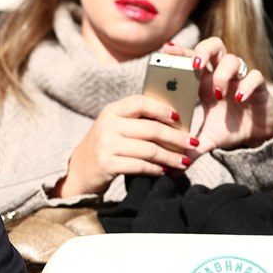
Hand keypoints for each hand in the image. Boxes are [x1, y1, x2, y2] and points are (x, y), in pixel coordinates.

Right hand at [55, 94, 196, 197]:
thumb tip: (176, 120)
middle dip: (176, 137)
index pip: (140, 103)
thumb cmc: (106, 145)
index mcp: (111, 111)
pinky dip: (156, 169)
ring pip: (149, 150)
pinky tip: (165, 170)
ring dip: (171, 157)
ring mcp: (106, 145)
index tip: (179, 117)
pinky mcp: (107, 164)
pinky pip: (140, 166)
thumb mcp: (115, 126)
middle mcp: (107, 126)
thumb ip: (137, 120)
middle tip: (192, 143)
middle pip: (150, 129)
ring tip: (184, 161)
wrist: (80, 170)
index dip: (162, 108)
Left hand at [163, 38, 272, 152]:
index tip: (166, 49)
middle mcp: (222, 75)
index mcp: (205, 82)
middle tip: (194, 65)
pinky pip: (255, 76)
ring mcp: (241, 79)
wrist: (257, 136)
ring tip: (216, 94)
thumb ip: (190, 148)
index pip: (192, 59)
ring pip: (233, 59)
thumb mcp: (206, 139)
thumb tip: (172, 168)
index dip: (181, 52)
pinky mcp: (260, 86)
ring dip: (222, 74)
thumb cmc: (229, 129)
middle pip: (213, 46)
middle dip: (202, 50)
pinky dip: (246, 85)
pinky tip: (238, 97)